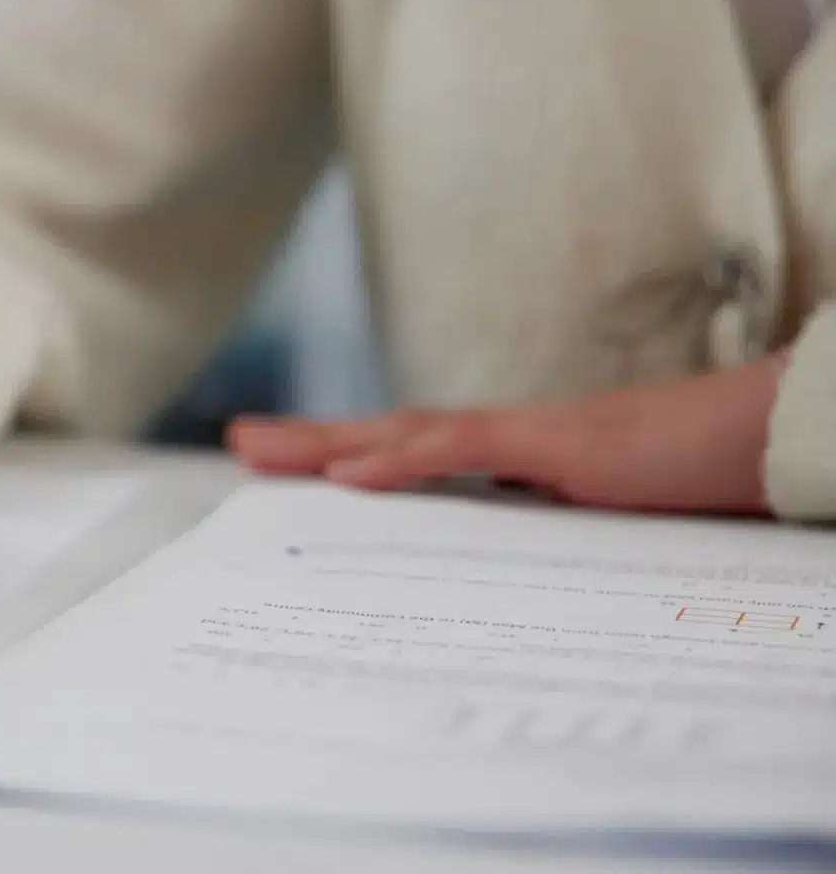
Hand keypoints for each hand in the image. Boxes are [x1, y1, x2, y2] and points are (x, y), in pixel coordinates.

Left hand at [226, 356, 786, 513]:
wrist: (761, 436)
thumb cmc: (692, 473)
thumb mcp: (601, 517)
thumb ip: (542, 526)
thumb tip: (494, 566)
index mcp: (515, 456)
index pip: (410, 454)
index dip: (347, 456)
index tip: (283, 464)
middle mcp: (507, 437)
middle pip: (387, 435)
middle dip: (309, 441)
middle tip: (237, 443)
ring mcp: (528, 434)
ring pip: (406, 434)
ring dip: (330, 443)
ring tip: (259, 450)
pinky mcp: (559, 443)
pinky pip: (466, 450)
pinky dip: (401, 461)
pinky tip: (347, 473)